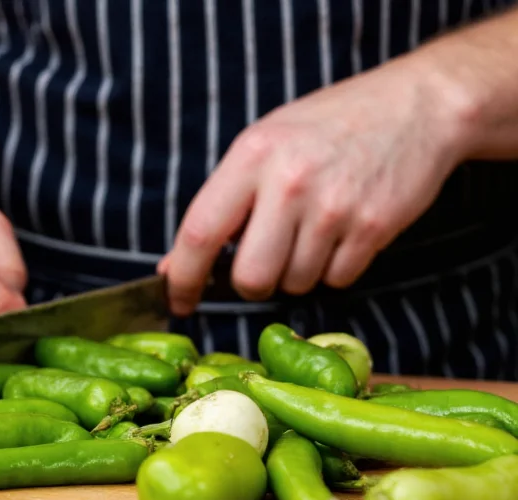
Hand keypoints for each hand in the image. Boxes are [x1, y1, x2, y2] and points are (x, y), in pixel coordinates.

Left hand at [160, 57, 468, 313]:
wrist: (416, 105)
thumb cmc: (328, 126)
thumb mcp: (263, 144)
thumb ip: (222, 202)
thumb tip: (175, 264)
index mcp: (251, 156)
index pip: (199, 233)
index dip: (182, 278)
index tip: (176, 301)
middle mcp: (289, 182)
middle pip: (249, 278)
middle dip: (250, 285)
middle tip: (263, 262)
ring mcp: (334, 207)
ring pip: (294, 284)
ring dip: (296, 273)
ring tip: (312, 230)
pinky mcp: (372, 227)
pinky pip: (336, 280)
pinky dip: (333, 268)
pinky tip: (341, 232)